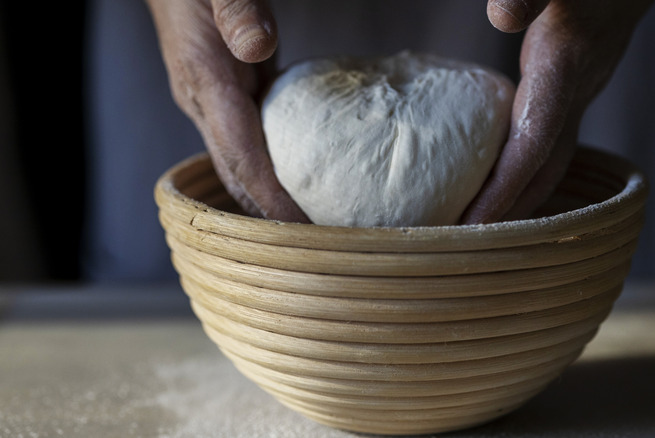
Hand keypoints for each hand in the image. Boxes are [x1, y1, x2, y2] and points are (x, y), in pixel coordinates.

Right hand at [146, 0, 308, 221]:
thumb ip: (238, 13)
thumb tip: (259, 48)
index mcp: (204, 82)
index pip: (238, 154)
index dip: (267, 197)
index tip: (297, 230)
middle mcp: (204, 105)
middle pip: (237, 174)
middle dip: (269, 215)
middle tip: (312, 247)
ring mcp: (215, 107)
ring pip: (242, 167)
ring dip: (269, 202)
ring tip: (310, 231)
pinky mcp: (229, 103)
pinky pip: (253, 147)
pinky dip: (274, 173)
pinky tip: (301, 186)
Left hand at [461, 0, 652, 223]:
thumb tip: (501, 15)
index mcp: (564, 70)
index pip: (533, 148)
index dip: (504, 192)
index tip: (472, 226)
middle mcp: (574, 93)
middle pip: (544, 172)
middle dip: (510, 213)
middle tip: (467, 245)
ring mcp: (577, 97)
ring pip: (550, 163)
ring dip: (519, 199)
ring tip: (479, 229)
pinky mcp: (572, 93)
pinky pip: (547, 145)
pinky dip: (522, 171)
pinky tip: (498, 181)